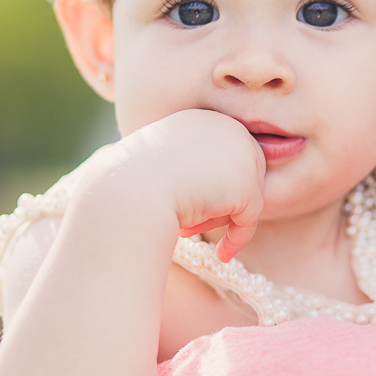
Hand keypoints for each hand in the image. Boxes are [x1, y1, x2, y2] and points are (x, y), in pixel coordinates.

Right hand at [86, 109, 265, 261]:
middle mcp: (228, 129)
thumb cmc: (131, 182)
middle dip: (221, 202)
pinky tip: (222, 254)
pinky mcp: (246, 185)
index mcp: (204, 120)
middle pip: (243, 173)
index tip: (193, 207)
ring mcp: (240, 156)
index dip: (213, 186)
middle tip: (192, 225)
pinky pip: (249, 219)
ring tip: (187, 229)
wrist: (126, 191)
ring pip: (247, 195)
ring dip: (220, 217)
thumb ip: (190, 169)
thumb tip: (216, 189)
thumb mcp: (161, 167)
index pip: (226, 156)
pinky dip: (238, 238)